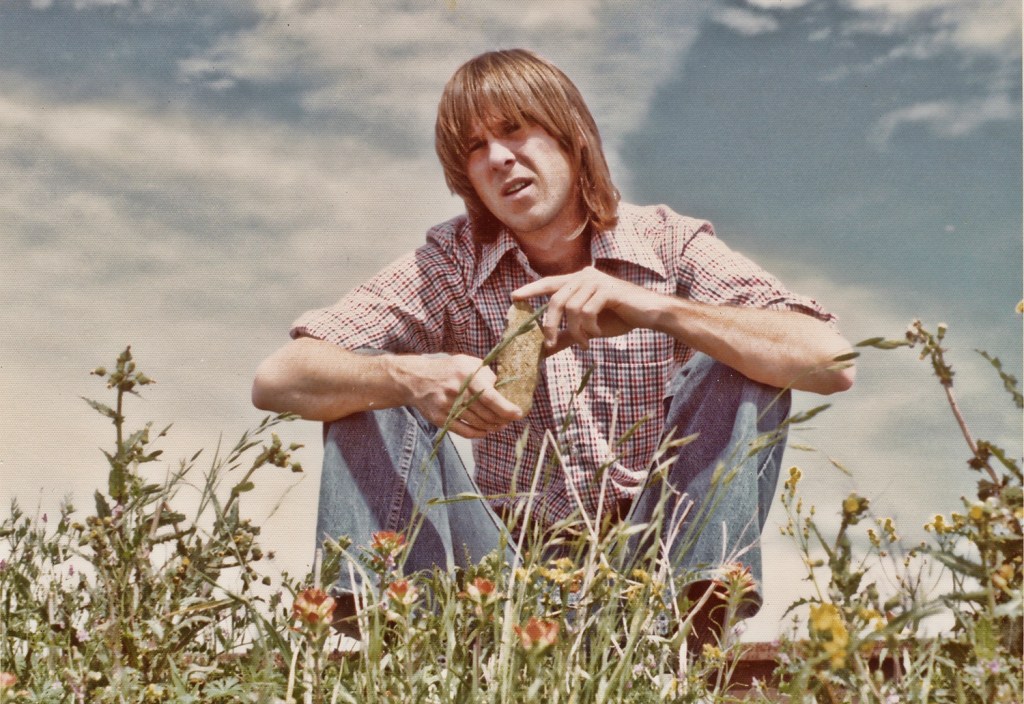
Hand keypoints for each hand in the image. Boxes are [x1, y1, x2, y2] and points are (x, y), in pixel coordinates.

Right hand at [394, 354, 522, 438]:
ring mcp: (447, 406)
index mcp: (466, 375)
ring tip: (499, 425)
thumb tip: (501, 387)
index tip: (518, 413)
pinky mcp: (439, 418)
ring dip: (492, 427)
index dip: (506, 408)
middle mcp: (457, 391)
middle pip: (486, 413)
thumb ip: (485, 373)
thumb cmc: (447, 370)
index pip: (491, 397)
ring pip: (477, 423)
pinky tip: (485, 431)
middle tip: (509, 419)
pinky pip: (464, 431)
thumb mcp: (467, 362)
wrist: (416, 380)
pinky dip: (478, 433)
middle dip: (502, 419)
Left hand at [512, 267, 652, 353]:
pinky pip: (586, 312)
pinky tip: (598, 334)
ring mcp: (596, 280)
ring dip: (576, 331)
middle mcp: (584, 275)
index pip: (549, 283)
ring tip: (586, 342)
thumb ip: (565, 336)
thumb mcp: (587, 328)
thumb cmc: (618, 318)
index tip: (514, 297)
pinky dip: (590, 328)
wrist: (648, 314)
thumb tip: (544, 350)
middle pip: (556, 300)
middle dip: (550, 325)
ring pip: (571, 309)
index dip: (531, 290)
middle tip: (550, 344)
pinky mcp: (607, 289)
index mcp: (578, 280)